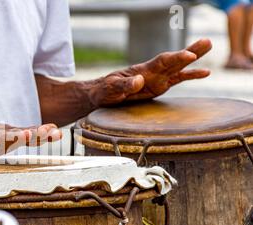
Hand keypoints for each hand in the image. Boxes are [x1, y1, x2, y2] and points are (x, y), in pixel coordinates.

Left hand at [87, 39, 211, 106]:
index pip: (161, 62)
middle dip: (190, 51)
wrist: (103, 95)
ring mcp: (157, 78)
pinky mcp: (159, 86)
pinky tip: (205, 72)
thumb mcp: (112, 88)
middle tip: (207, 42)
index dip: (175, 58)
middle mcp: (153, 72)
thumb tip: (140, 80)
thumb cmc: (105, 90)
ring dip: (194, 58)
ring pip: (179, 66)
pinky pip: (178, 79)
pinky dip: (191, 75)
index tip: (188, 55)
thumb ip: (125, 85)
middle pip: (174, 59)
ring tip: (209, 45)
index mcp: (142, 70)